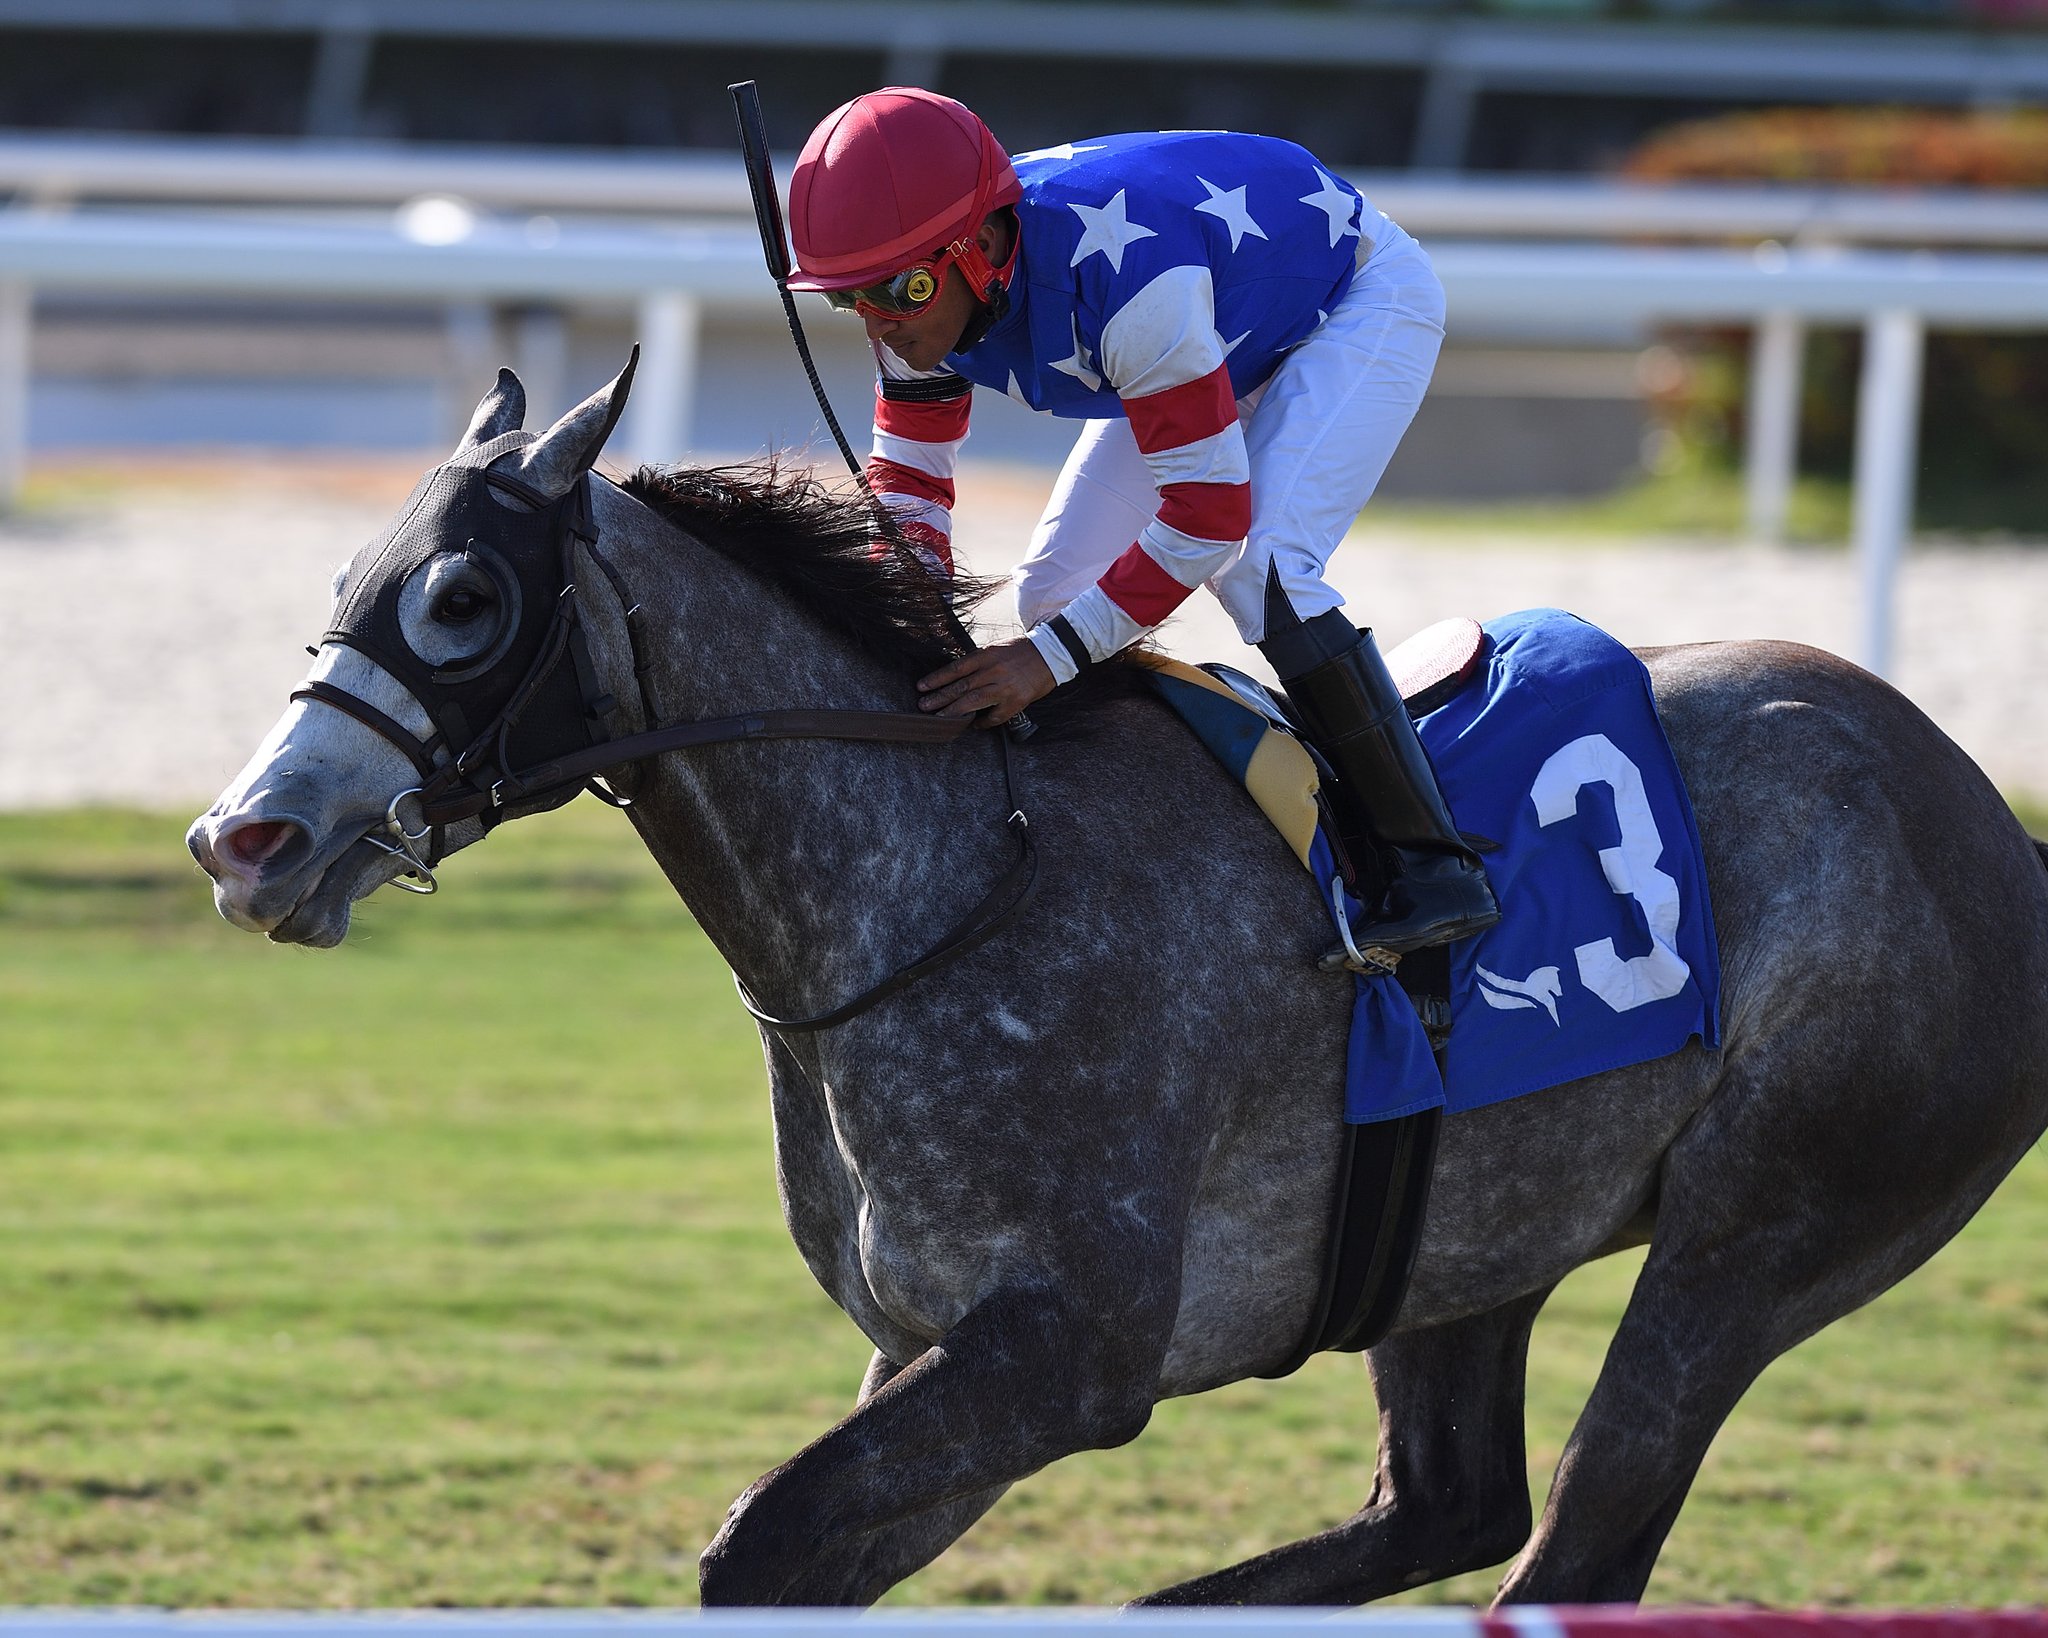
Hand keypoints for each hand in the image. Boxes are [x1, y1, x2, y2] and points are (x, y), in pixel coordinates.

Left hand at [917, 638, 1056, 725]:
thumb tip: (956, 676)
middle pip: (961, 687)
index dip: (937, 679)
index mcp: (987, 655)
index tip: (921, 687)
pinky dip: (982, 723)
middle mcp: (993, 671)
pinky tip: (972, 725)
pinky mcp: (1016, 701)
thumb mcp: (996, 649)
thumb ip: (978, 662)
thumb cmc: (1022, 651)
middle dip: (940, 698)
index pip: (956, 668)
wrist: (1051, 654)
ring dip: (954, 711)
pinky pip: (994, 716)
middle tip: (923, 706)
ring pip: (973, 702)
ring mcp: (1005, 687)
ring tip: (939, 718)